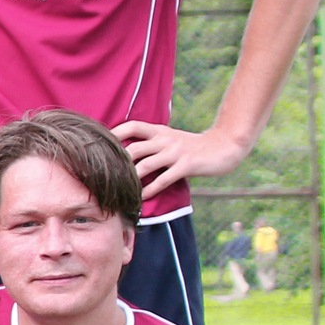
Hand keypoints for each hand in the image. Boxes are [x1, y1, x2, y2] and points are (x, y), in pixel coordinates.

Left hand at [112, 120, 247, 200]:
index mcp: (160, 131)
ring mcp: (175, 152)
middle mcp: (165, 139)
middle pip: (134, 148)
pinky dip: (150, 190)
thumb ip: (153, 143)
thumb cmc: (194, 146)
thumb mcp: (171, 138)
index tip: (99, 144)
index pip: (132, 126)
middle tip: (104, 177)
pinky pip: (164, 179)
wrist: (225, 146)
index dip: (114, 133)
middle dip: (118, 163)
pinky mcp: (186, 165)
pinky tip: (141, 198)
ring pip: (146, 165)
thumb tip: (130, 154)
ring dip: (131, 179)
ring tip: (120, 191)